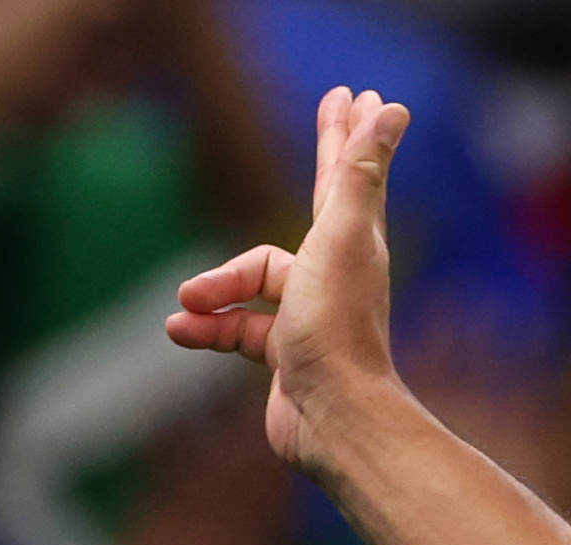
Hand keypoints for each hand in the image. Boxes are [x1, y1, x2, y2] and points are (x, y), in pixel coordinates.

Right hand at [162, 86, 410, 476]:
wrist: (336, 420)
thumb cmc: (338, 328)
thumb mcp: (341, 238)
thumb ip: (358, 171)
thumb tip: (391, 107)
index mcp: (350, 243)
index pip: (344, 172)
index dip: (344, 132)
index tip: (354, 97)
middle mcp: (334, 275)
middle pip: (315, 205)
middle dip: (319, 160)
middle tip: (328, 115)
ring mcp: (309, 316)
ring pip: (251, 283)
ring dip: (213, 289)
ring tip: (186, 303)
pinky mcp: (286, 356)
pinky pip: (235, 330)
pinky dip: (206, 330)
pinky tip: (179, 333)